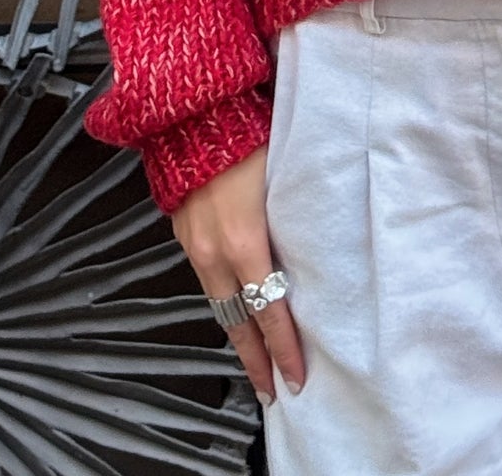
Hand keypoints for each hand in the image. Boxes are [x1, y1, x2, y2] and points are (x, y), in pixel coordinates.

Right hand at [171, 143, 305, 404]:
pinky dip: (222, 303)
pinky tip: (234, 311)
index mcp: (243, 239)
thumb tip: (319, 243)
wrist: (190, 111)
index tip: (297, 376)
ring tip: (255, 361)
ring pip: (218, 304)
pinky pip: (205, 280)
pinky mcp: (182, 233)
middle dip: (256, 360)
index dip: (283, 346)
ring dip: (237, 334)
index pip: (268, 308)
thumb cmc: (246, 133)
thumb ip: (294, 216)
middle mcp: (213, 251)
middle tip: (273, 390)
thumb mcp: (281, 176)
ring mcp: (193, 244)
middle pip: (237, 321)